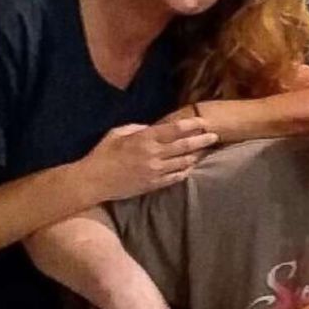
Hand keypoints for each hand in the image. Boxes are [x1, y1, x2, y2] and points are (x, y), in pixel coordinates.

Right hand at [80, 119, 218, 203]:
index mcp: (145, 138)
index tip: (204, 123)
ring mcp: (155, 171)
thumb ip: (138, 129)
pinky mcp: (153, 185)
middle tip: (215, 136)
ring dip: (197, 156)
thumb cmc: (103, 153)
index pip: (176, 130)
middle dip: (203, 140)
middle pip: (185, 146)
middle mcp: (153, 154)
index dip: (193, 125)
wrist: (94, 181)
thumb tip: (153, 128)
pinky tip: (191, 167)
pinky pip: (176, 178)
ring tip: (207, 151)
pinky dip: (186, 171)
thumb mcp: (118, 133)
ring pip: (184, 162)